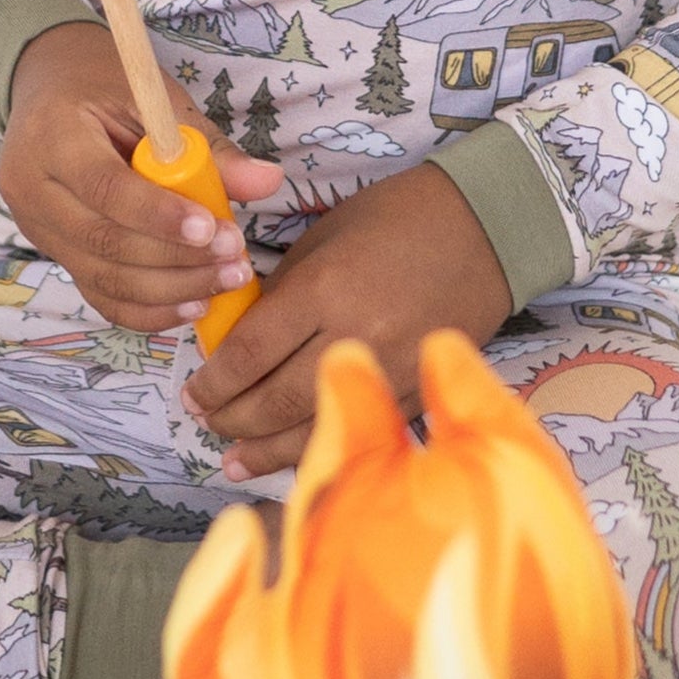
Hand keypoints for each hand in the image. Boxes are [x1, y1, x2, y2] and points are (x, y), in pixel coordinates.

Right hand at [0, 23, 284, 334]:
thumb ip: (208, 148)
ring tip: (227, 279)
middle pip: (104, 244)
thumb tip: (268, 182)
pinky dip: (148, 310)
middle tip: (235, 258)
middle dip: (177, 261)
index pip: (104, 189)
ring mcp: (36, 228)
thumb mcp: (157, 102)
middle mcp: (32, 189)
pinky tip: (193, 303)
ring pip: (104, 279)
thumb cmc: (106, 88)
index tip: (212, 228)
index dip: (159, 216)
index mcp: (53, 136)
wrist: (50, 91)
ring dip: (172, 290)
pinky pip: (100, 295)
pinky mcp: (52, 254)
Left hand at [180, 161, 511, 478]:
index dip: (214, 382)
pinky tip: (291, 457)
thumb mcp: (323, 240)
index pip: (251, 353)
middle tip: (208, 422)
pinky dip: (319, 446)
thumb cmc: (395, 219)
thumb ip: (281, 294)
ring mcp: (390, 370)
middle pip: (276, 400)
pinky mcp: (416, 390)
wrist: (485, 227)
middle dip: (233, 419)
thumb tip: (238, 345)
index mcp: (324, 288)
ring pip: (315, 427)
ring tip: (234, 460)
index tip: (193, 393)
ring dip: (267, 450)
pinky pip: (358, 428)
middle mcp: (355, 335)